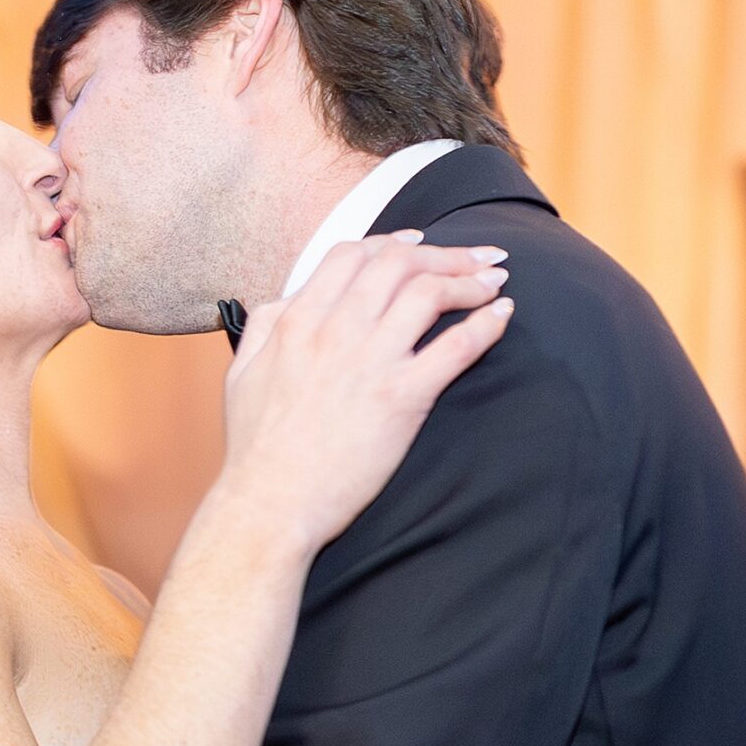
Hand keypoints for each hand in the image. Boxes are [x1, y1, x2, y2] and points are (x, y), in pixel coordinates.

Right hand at [218, 232, 512, 562]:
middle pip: (398, 263)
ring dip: (469, 280)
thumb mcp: (243, 372)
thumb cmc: (255, 448)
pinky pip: (456, 346)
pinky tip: (502, 315)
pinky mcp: (402, 398)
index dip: (391, 242)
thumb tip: (290, 300)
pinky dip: (486, 324)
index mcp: (298, 320)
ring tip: (493, 283)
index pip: (352, 256)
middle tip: (475, 259)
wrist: (270, 503)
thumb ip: (266, 326)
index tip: (419, 243)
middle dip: (444, 253)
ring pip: (429, 292)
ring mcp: (370, 361)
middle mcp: (335, 330)